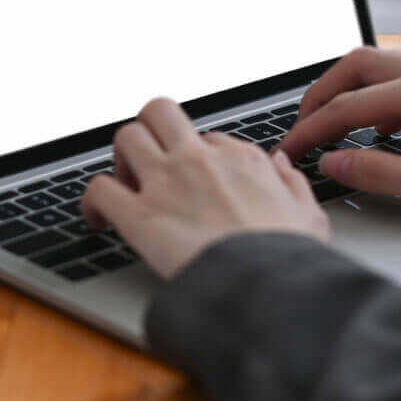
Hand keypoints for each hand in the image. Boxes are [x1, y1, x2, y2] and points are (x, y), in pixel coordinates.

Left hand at [82, 98, 329, 277]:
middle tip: (148, 159)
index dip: (194, 156)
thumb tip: (280, 162)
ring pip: (126, 137)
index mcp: (240, 159)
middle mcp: (198, 161)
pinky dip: (91, 201)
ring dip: (120, 157)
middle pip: (158, 112)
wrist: (268, 288)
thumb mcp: (309, 215)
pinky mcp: (139, 216)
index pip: (206, 137)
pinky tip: (97, 218)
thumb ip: (292, 182)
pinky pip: (99, 188)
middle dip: (148, 129)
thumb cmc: (289, 259)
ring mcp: (165, 183)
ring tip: (125, 183)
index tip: (190, 177)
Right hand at [276, 46, 400, 213]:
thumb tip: (334, 164)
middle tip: (302, 127)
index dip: (309, 130)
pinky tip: (383, 126)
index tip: (288, 151)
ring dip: (349, 91)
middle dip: (320, 95)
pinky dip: (380, 97)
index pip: (347, 106)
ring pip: (383, 66)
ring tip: (333, 124)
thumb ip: (384, 175)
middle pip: (357, 66)